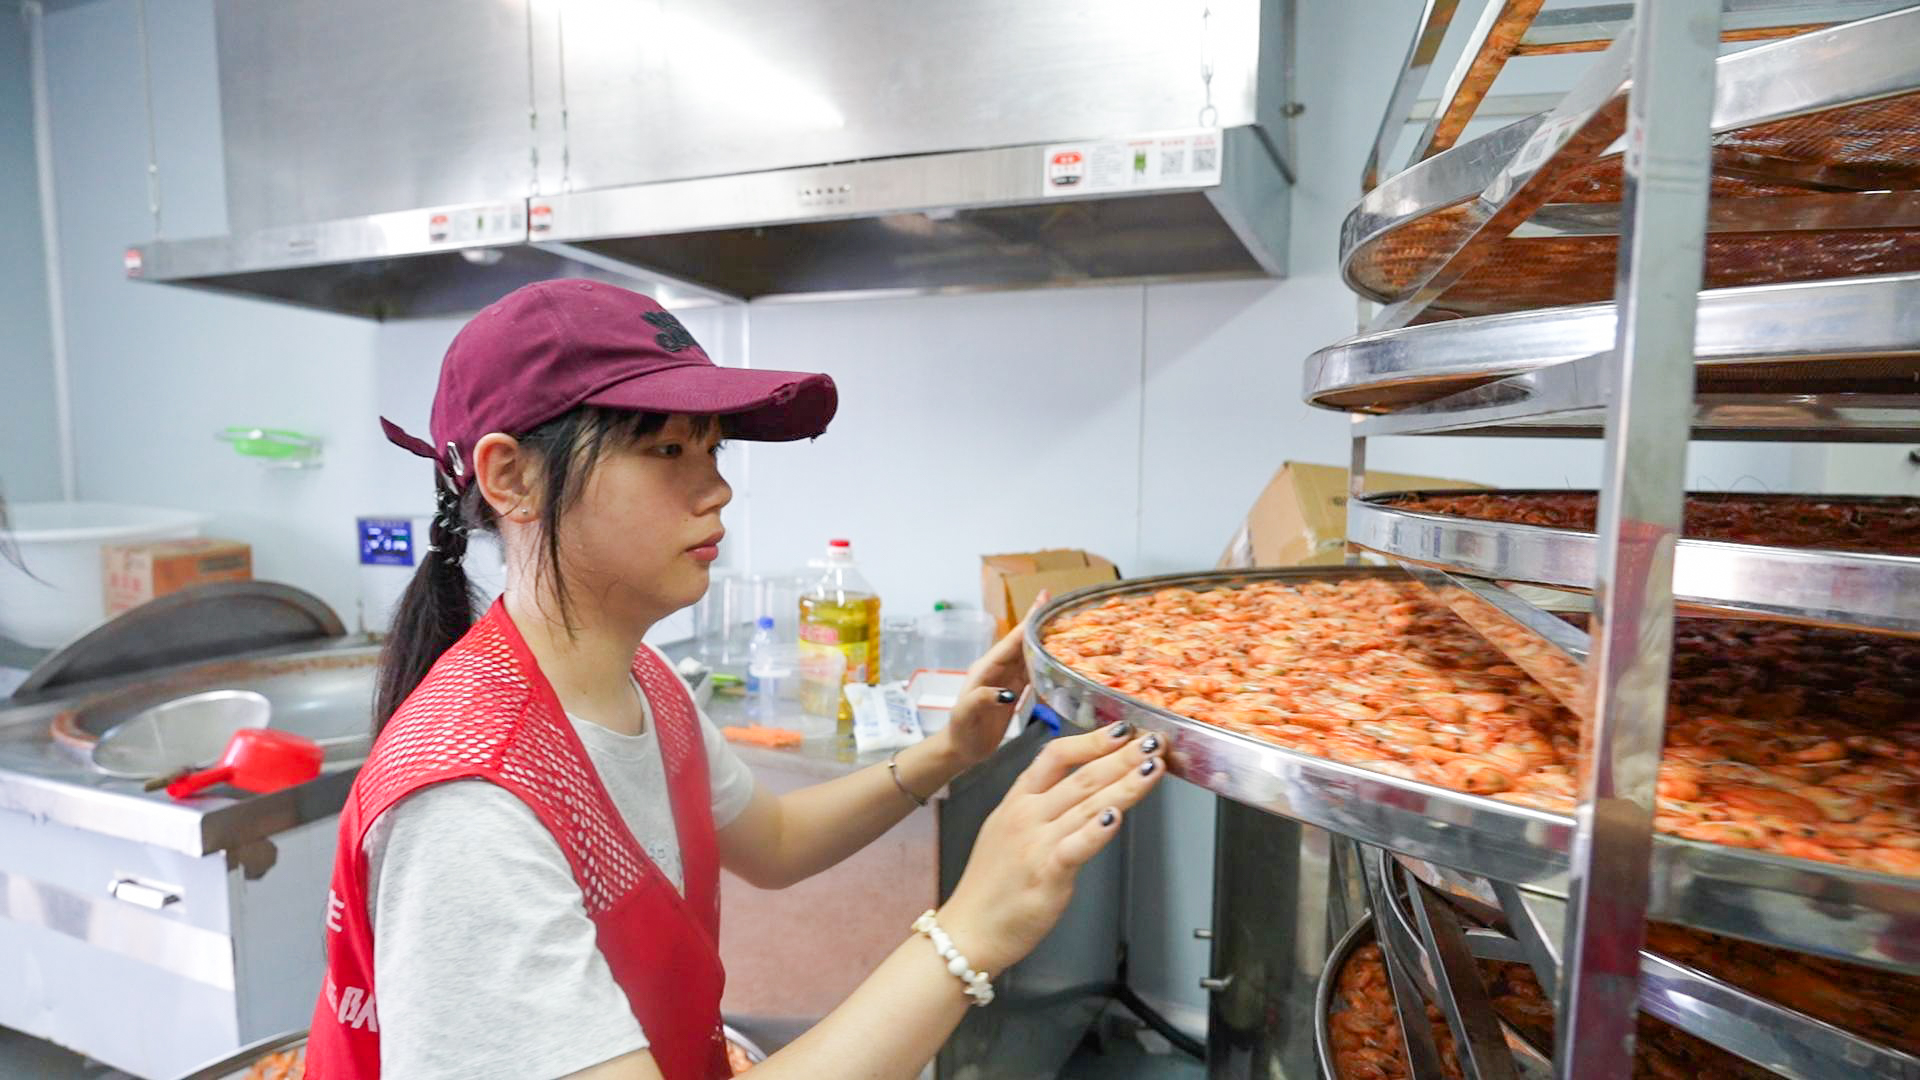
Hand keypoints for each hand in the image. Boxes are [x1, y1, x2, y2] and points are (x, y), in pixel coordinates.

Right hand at [935, 722, 1164, 972]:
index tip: (1122, 730)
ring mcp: (1036, 842)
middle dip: (1122, 755)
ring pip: (1088, 805)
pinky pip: (1077, 845)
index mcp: (1017, 801)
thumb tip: (1080, 791)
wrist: (968, 930)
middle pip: (1081, 775)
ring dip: (1125, 784)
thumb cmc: (991, 887)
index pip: (1056, 755)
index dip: (1092, 740)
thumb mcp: (1006, 832)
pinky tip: (1118, 816)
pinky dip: (1099, 829)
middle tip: (1153, 740)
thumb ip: (1041, 808)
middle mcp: (1026, 815)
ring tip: (1152, 767)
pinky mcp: (1046, 873)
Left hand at [938, 592, 1049, 767]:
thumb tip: (1006, 693)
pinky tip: (1057, 656)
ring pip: (1029, 655)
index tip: (1043, 601)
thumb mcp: (966, 714)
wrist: (962, 749)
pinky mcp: (1014, 692)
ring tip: (1063, 625)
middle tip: (1060, 606)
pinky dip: (1045, 661)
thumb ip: (981, 700)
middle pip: (1023, 642)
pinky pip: (1032, 672)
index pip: (1011, 641)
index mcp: (987, 668)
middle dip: (1039, 624)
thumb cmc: (962, 731)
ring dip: (1044, 640)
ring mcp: (1006, 680)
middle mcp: (998, 669)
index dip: (1028, 621)